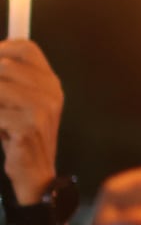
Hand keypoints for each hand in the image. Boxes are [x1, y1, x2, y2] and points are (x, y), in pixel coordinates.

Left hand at [0, 40, 62, 203]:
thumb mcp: (15, 102)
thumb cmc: (17, 136)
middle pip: (5, 64)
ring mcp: (42, 110)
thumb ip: (7, 79)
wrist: (34, 176)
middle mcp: (51, 93)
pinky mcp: (29, 127)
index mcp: (50, 84)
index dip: (1, 50)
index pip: (25, 48)